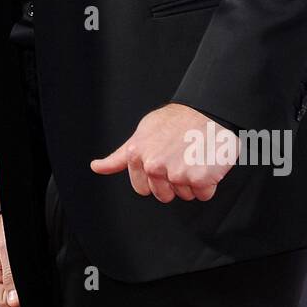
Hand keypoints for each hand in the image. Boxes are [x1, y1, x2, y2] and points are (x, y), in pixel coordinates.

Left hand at [90, 103, 238, 202]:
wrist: (208, 110)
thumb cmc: (176, 120)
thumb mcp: (141, 133)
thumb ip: (119, 156)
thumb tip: (97, 167)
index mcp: (137, 156)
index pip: (143, 189)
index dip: (156, 178)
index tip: (165, 161)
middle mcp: (154, 166)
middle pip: (163, 195)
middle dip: (174, 183)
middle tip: (182, 159)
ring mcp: (177, 174)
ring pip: (185, 195)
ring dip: (192, 181)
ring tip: (194, 157)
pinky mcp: (200, 179)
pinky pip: (203, 194)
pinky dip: (209, 182)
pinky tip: (207, 162)